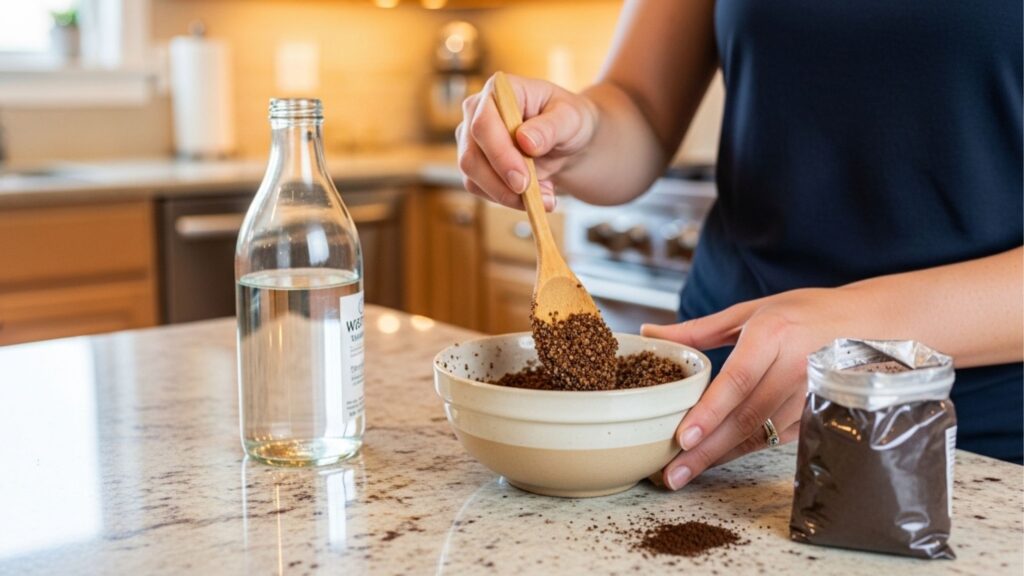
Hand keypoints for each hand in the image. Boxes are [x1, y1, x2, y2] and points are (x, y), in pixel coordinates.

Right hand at [456, 73, 597, 210]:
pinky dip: (507, 198)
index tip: (522, 181)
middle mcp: (476, 113)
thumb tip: (525, 141)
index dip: (500, 154)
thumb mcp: (571, 119)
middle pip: (471, 155)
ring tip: (545, 196)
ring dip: (507, 195)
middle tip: (534, 197)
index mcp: (499, 91)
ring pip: (472, 176)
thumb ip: (550, 127)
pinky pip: (480, 188)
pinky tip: (534, 195)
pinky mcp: (474, 164)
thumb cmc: (568, 121)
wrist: (566, 141)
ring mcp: (471, 140)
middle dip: (501, 182)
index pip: (483, 123)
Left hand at [642, 287, 870, 489]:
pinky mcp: (819, 414)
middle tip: (673, 472)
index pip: (737, 380)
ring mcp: (811, 394)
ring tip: (686, 472)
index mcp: (773, 334)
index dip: (710, 412)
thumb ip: (698, 330)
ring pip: (761, 433)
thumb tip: (651, 333)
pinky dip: (745, 449)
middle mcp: (795, 366)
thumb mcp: (751, 311)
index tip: (683, 437)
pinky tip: (718, 458)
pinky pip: (776, 437)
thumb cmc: (803, 312)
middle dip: (706, 449)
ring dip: (722, 455)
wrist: (869, 322)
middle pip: (746, 416)